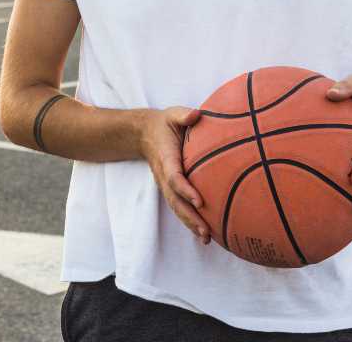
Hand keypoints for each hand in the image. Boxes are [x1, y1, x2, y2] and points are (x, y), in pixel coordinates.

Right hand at [138, 107, 210, 244]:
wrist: (144, 133)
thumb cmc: (165, 123)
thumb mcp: (172, 115)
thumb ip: (183, 115)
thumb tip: (197, 114)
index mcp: (166, 159)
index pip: (175, 178)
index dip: (186, 190)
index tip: (200, 202)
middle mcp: (164, 176)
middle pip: (176, 201)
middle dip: (189, 217)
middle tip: (205, 231)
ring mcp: (166, 185)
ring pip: (177, 208)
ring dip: (190, 224)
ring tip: (206, 238)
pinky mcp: (171, 189)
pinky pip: (180, 206)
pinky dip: (190, 221)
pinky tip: (205, 233)